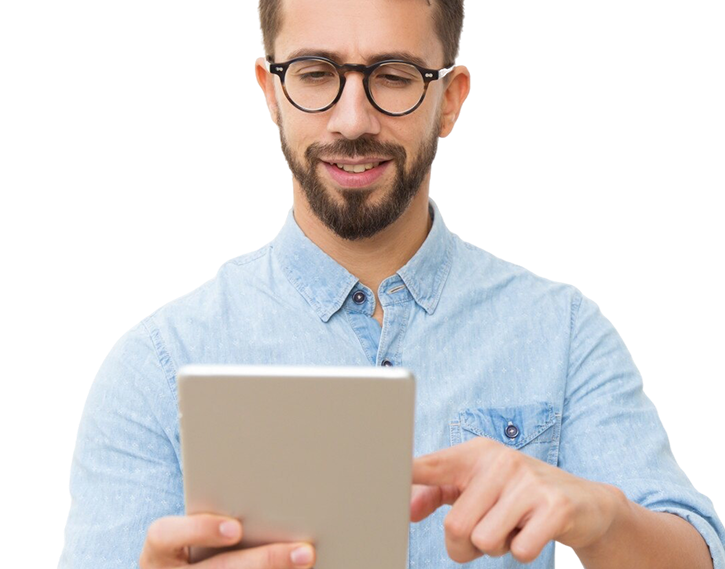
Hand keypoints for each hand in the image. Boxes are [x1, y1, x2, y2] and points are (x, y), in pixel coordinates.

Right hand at [139, 514, 315, 567]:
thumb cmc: (189, 543)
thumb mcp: (187, 531)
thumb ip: (214, 515)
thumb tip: (269, 494)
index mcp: (158, 552)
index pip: (166, 535)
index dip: (201, 530)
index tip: (236, 528)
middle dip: (266, 560)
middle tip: (304, 551)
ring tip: (305, 560)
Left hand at [410, 437, 622, 563]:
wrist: (585, 501)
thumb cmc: (517, 493)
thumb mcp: (478, 486)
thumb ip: (438, 494)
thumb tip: (407, 508)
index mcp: (474, 454)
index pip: (430, 466)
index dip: (404, 476)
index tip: (379, 479)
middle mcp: (500, 461)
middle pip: (455, 526)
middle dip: (466, 545)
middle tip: (487, 532)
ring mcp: (529, 481)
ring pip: (484, 541)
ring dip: (496, 548)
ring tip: (513, 527)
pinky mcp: (555, 506)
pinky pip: (519, 551)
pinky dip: (523, 552)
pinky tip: (534, 531)